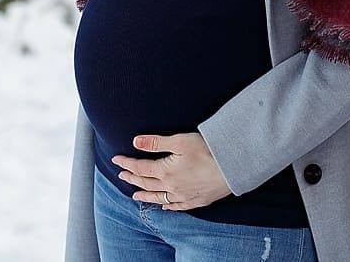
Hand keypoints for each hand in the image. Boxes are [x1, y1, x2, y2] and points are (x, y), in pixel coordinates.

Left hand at [111, 133, 232, 210]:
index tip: (116, 160)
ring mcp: (184, 196)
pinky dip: (168, 207)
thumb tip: (135, 141)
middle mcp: (171, 187)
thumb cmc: (208, 150)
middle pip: (147, 183)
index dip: (126, 163)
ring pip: (159, 198)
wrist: (233, 167)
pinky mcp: (197, 200)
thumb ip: (156, 142)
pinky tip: (165, 207)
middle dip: (132, 178)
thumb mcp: (180, 141)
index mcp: (165, 172)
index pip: (140, 168)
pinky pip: (178, 207)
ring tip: (135, 195)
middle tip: (122, 175)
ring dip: (146, 195)